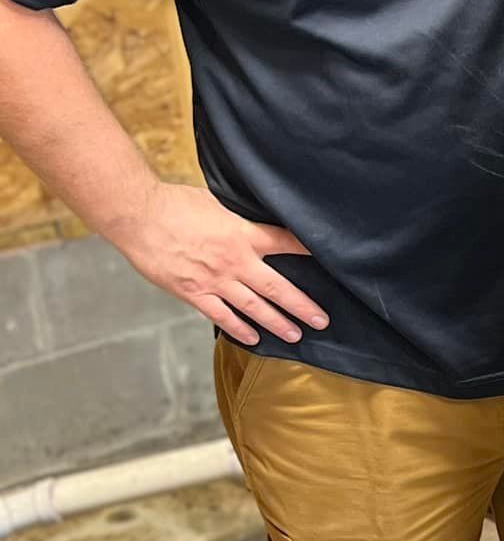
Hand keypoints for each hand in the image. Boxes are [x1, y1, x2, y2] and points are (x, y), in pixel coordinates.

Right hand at [111, 183, 328, 345]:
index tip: (329, 259)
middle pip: (277, 287)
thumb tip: (252, 220)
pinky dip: (239, 328)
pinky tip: (254, 337)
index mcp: (243, 234)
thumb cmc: (174, 203)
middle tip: (321, 320)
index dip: (309, 250)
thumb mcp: (216, 202)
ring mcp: (215, 280)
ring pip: (254, 307)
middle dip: (302, 306)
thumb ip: (237, 218)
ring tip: (295, 335)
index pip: (286, 243)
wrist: (138, 216)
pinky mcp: (194, 292)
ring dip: (277, 322)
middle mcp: (235, 261)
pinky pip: (222, 315)